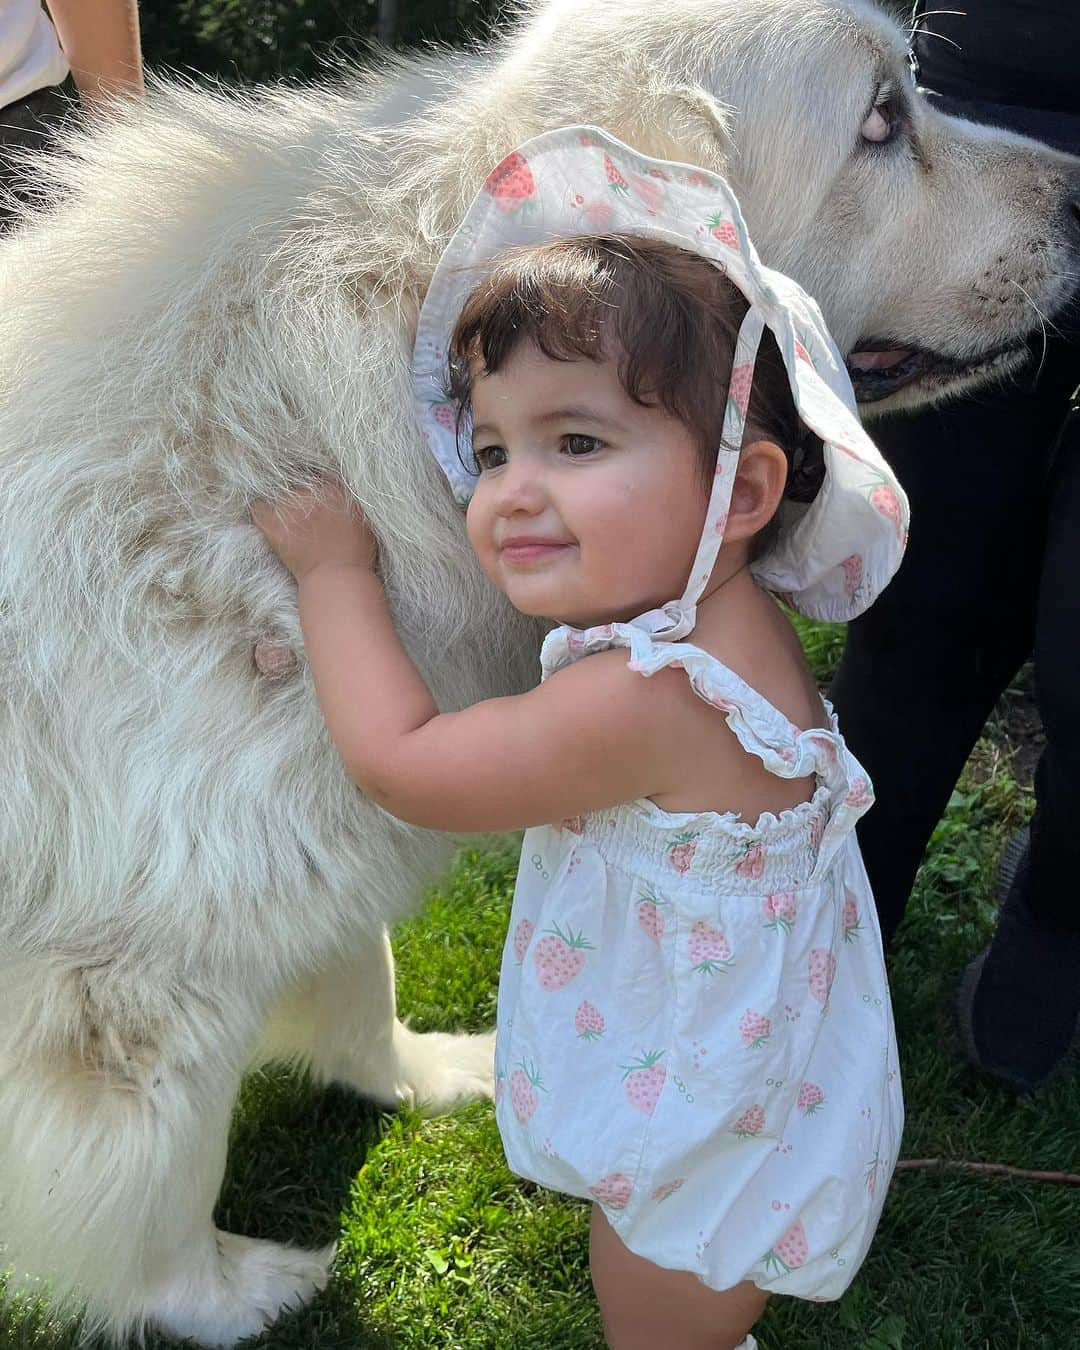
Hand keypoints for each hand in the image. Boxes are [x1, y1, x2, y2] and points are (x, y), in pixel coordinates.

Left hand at [252, 479, 377, 580]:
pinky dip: (262, 510)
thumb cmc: (356, 552)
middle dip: (298, 492)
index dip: (314, 483)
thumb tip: (337, 487)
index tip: (314, 496)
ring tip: (286, 516)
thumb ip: (349, 496)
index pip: (316, 473)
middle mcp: (310, 490)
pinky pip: (258, 506)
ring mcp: (289, 505)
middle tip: (301, 510)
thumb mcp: (363, 516)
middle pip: (296, 479)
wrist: (337, 577)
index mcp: (334, 485)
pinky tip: (269, 518)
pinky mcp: (272, 521)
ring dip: (281, 501)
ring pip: (277, 491)